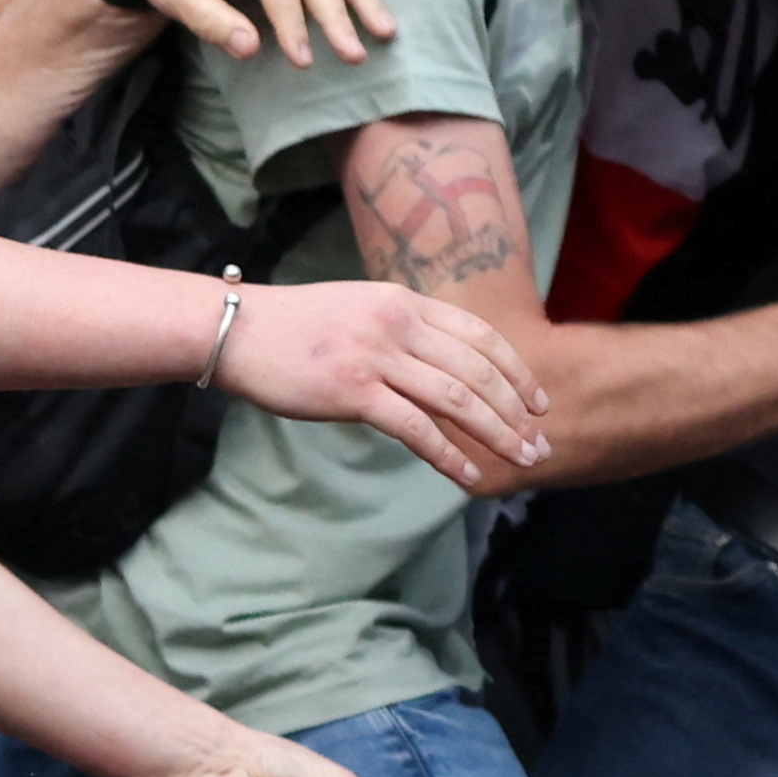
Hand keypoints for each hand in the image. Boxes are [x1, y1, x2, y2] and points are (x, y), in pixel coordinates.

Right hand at [226, 278, 550, 495]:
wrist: (238, 329)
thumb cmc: (293, 326)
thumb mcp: (357, 309)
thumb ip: (400, 329)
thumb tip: (437, 365)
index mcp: (403, 301)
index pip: (480, 335)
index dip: (517, 370)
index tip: (538, 401)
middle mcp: (399, 324)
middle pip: (479, 371)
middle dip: (517, 411)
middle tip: (539, 444)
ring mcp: (377, 357)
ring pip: (458, 400)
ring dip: (498, 434)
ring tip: (521, 461)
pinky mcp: (353, 392)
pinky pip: (416, 429)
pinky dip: (449, 456)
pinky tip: (468, 475)